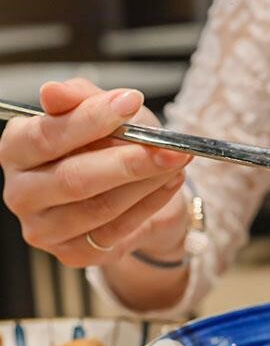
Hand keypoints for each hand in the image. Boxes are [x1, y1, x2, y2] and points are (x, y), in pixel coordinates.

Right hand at [0, 79, 190, 267]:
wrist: (132, 192)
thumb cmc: (110, 147)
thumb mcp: (103, 113)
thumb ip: (81, 99)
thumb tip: (54, 91)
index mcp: (17, 150)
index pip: (47, 136)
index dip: (91, 119)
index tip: (131, 102)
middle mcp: (21, 192)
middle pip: (73, 179)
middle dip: (128, 161)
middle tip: (168, 147)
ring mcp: (45, 229)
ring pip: (101, 207)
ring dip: (146, 183)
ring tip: (176, 161)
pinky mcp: (74, 254)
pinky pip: (118, 230)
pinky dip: (151, 204)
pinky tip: (171, 183)